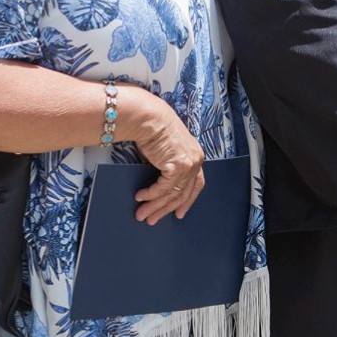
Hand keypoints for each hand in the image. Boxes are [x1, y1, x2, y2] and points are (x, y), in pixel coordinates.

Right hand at [113, 86, 205, 223]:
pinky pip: (162, 188)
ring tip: (142, 215)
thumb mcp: (167, 149)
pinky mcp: (177, 166)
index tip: (179, 213)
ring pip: (171, 195)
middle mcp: (195, 161)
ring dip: (154, 207)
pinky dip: (150, 195)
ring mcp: (188, 165)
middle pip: (182, 194)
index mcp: (195, 156)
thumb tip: (160, 183)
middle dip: (165, 209)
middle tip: (153, 219)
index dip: (187, 201)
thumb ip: (169, 165)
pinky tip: (140, 198)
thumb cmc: (154, 128)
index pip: (196, 185)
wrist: (149, 117)